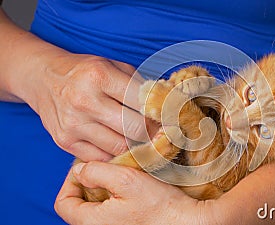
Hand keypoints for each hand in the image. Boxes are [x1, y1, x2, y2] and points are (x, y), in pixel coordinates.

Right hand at [26, 53, 157, 160]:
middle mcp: (85, 101)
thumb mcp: (113, 66)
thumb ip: (139, 84)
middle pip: (133, 129)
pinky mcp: (64, 141)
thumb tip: (166, 106)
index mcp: (100, 76)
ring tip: (140, 139)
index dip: (160, 113)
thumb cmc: (85, 72)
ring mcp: (73, 124)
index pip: (142, 102)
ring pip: (119, 147)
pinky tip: (119, 144)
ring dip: (134, 146)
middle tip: (158, 133)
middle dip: (151, 133)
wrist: (44, 78)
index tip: (169, 120)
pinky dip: (114, 154)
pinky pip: (101, 157)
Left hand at [55, 162, 222, 224]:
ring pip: (95, 206)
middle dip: (88, 182)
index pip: (63, 202)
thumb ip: (95, 172)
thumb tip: (79, 169)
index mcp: (91, 222)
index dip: (70, 180)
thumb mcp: (125, 180)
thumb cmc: (159, 205)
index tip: (86, 166)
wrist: (185, 221)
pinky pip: (110, 210)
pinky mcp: (125, 224)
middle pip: (78, 204)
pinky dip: (114, 195)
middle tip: (105, 167)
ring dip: (103, 187)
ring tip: (119, 174)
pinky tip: (130, 185)